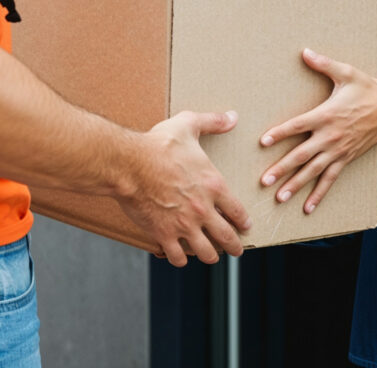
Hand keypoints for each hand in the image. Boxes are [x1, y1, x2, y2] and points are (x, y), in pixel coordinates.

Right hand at [119, 110, 251, 266]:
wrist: (130, 163)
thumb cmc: (158, 144)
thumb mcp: (188, 125)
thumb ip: (213, 122)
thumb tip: (232, 117)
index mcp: (213, 185)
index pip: (237, 211)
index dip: (244, 221)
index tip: (246, 226)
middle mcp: (203, 209)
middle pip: (226, 237)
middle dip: (234, 246)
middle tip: (237, 250)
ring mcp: (184, 224)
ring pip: (206, 252)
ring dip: (211, 256)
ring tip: (212, 256)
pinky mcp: (163, 234)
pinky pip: (177, 256)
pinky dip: (181, 258)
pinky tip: (181, 255)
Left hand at [259, 49, 376, 213]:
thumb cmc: (367, 88)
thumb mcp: (346, 73)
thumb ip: (323, 64)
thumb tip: (304, 51)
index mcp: (326, 114)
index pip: (298, 126)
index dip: (280, 133)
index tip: (263, 142)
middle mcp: (330, 136)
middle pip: (302, 155)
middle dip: (282, 168)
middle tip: (264, 180)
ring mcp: (338, 151)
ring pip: (313, 172)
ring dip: (296, 185)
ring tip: (279, 197)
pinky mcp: (346, 159)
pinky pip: (330, 180)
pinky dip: (319, 194)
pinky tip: (307, 207)